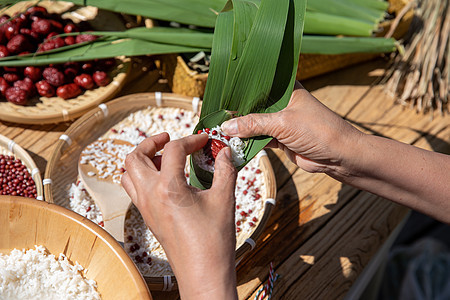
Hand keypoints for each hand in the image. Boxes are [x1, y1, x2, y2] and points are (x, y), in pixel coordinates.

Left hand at [122, 133, 237, 299]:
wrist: (203, 274)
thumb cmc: (214, 241)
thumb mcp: (224, 200)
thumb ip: (225, 170)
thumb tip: (225, 151)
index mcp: (169, 188)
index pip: (174, 150)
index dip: (191, 139)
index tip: (205, 140)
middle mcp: (150, 196)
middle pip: (135, 157)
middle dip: (151, 142)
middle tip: (170, 139)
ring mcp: (145, 208)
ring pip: (129, 173)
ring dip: (143, 160)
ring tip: (165, 158)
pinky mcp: (148, 218)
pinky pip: (134, 189)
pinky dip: (143, 176)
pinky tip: (166, 180)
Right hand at [222, 81, 449, 222]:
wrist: (339, 157)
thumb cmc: (317, 131)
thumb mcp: (282, 123)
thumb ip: (253, 124)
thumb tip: (226, 126)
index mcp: (287, 89)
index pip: (260, 84)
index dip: (241, 88)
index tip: (221, 92)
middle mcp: (283, 102)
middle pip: (255, 105)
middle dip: (237, 112)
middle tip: (215, 113)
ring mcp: (282, 121)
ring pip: (255, 123)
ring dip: (241, 129)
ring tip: (219, 129)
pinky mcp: (281, 139)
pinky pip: (260, 138)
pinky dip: (249, 142)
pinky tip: (233, 142)